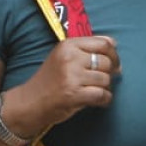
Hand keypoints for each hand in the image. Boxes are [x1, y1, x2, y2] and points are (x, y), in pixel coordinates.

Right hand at [3, 36, 119, 133]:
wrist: (30, 102)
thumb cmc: (50, 80)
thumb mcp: (64, 56)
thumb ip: (86, 49)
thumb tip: (115, 45)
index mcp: (68, 45)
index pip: (103, 43)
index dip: (114, 54)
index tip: (114, 63)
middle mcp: (70, 58)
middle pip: (106, 62)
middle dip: (109, 73)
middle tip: (101, 80)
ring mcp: (71, 76)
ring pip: (106, 79)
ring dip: (105, 88)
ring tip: (94, 91)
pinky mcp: (74, 94)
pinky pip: (102, 95)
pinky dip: (104, 99)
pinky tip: (98, 101)